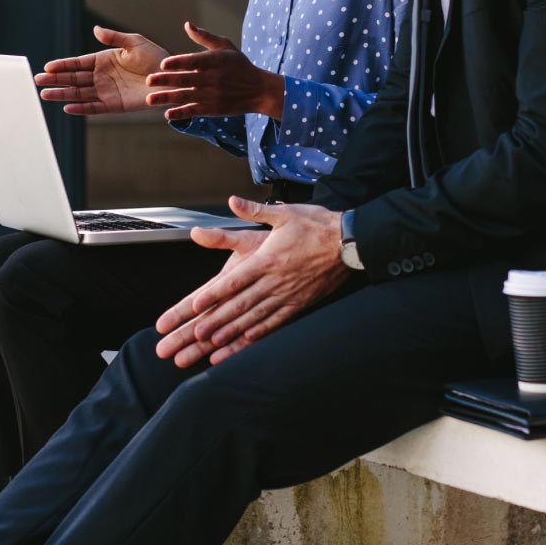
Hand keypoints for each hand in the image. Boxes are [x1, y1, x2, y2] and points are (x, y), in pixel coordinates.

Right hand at [36, 27, 167, 114]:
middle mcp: (102, 77)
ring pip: (79, 93)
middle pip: (73, 79)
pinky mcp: (114, 105)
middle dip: (55, 79)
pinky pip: (94, 107)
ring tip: (45, 94)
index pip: (78, 63)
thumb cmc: (155, 58)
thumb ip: (114, 38)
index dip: (62, 65)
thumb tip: (95, 29)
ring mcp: (106, 91)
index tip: (47, 67)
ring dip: (62, 94)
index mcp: (103, 60)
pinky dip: (81, 108)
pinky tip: (67, 107)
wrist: (171, 78)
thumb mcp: (134, 43)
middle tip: (37, 80)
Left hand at [145, 22, 284, 120]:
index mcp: (215, 61)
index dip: (178, 63)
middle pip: (185, 80)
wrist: (259, 90)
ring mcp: (212, 95)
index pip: (193, 62)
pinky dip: (181, 113)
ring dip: (166, 98)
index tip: (163, 64)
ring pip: (185, 96)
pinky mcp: (212, 109)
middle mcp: (212, 79)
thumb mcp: (225, 47)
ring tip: (150, 99)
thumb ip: (204, 37)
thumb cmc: (239, 65)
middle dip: (166, 80)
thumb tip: (187, 25)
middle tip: (148, 80)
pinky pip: (193, 111)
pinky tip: (168, 114)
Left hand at [155, 198, 349, 365]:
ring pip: (256, 316)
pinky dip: (260, 332)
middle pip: (241, 304)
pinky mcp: (300, 302)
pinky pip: (277, 321)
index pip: (235, 280)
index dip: (214, 294)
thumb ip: (255, 210)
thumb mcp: (284, 213)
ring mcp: (288, 294)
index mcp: (267, 259)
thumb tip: (233, 201)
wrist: (349, 242)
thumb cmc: (316, 225)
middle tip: (198, 333)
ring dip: (234, 331)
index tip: (196, 305)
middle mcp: (275, 280)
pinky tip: (247, 340)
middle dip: (218, 320)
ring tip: (215, 343)